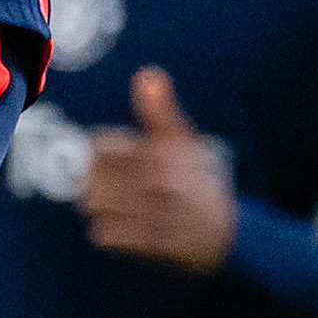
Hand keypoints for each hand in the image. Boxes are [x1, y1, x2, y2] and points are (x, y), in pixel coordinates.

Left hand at [77, 66, 241, 269]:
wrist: (227, 233)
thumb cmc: (196, 180)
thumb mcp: (184, 141)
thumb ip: (159, 110)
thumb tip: (148, 74)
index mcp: (163, 152)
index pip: (101, 147)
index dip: (95, 153)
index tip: (101, 158)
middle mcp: (161, 182)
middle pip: (94, 179)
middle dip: (91, 183)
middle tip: (96, 186)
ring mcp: (159, 214)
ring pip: (98, 206)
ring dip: (96, 208)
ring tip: (104, 206)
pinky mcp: (156, 243)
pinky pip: (108, 235)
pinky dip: (106, 232)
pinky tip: (115, 227)